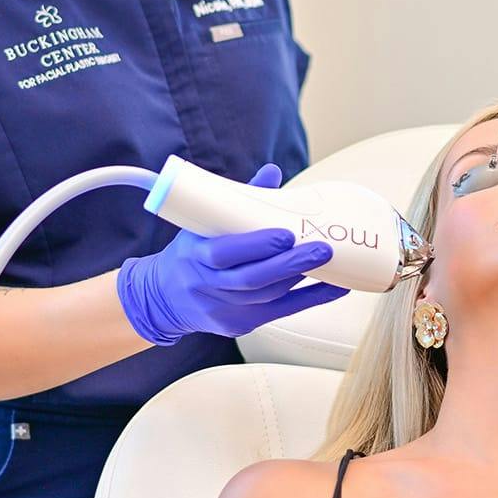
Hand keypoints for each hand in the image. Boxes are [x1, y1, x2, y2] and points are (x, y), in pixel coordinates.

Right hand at [117, 164, 350, 345]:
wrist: (163, 298)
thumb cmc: (190, 253)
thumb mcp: (201, 225)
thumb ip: (237, 201)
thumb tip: (272, 172)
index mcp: (193, 255)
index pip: (224, 254)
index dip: (256, 246)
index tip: (285, 233)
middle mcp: (206, 285)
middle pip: (250, 280)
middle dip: (288, 264)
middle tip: (321, 248)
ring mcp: (222, 309)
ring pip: (267, 297)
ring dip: (299, 278)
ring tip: (328, 260)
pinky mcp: (239, 325)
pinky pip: (280, 313)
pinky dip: (310, 299)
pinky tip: (335, 288)